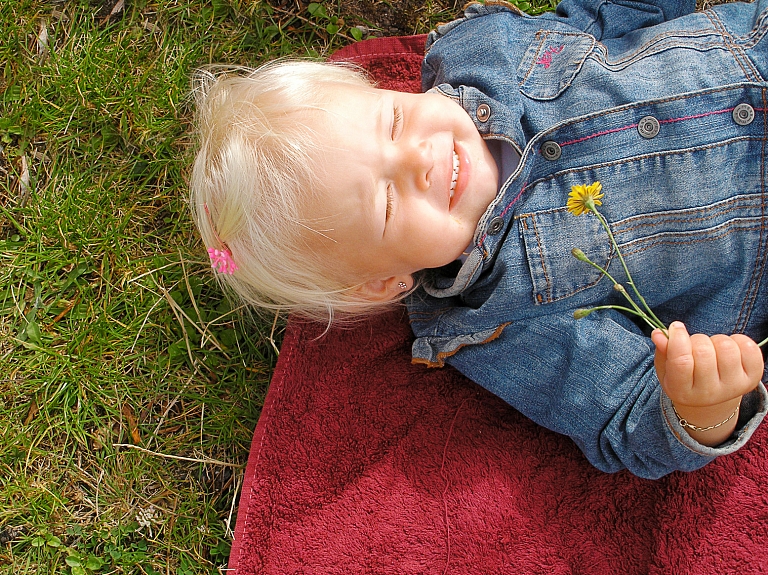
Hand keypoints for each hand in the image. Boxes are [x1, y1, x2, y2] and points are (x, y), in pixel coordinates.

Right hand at [651, 322, 762, 445]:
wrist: (711, 397)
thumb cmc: (685, 376)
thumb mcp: (667, 368)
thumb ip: (663, 350)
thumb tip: (659, 333)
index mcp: (682, 392)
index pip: (681, 362)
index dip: (678, 339)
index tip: (676, 327)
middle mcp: (709, 394)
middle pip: (704, 352)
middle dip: (697, 339)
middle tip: (695, 345)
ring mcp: (734, 387)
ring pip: (726, 348)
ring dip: (716, 340)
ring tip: (712, 348)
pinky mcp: (753, 378)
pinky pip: (749, 348)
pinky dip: (738, 340)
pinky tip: (730, 349)